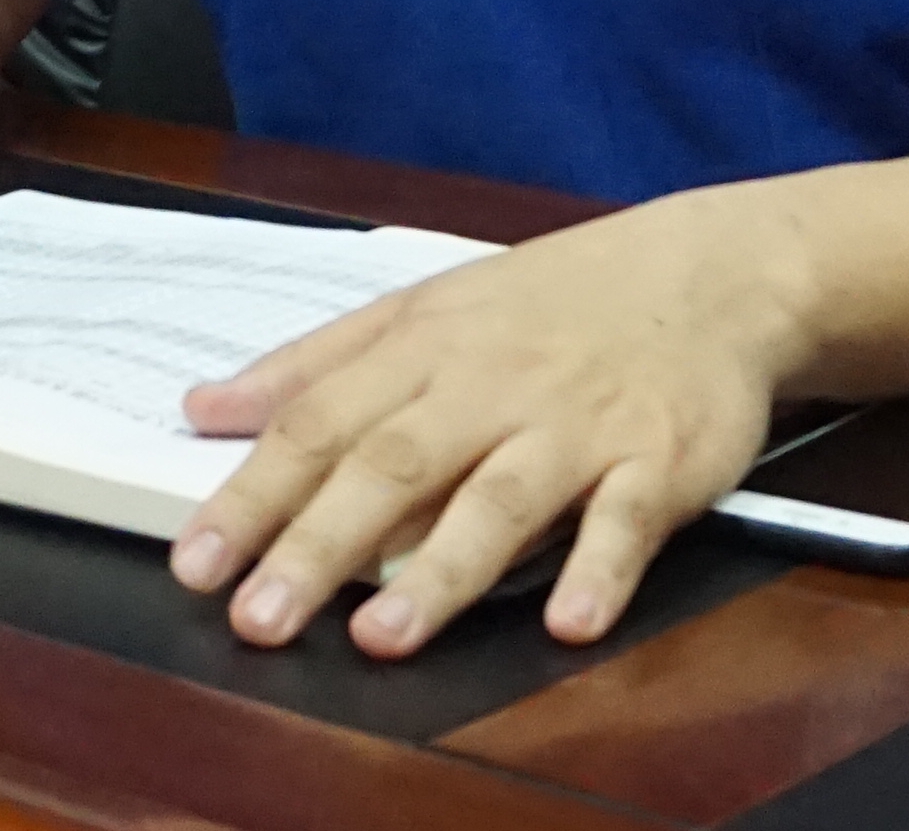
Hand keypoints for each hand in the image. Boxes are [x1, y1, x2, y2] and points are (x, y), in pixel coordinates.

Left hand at [167, 186, 811, 658]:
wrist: (712, 273)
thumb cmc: (556, 299)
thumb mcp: (429, 304)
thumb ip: (316, 362)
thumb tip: (204, 408)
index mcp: (430, 348)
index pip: (325, 421)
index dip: (257, 493)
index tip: (196, 561)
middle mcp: (495, 386)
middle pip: (396, 463)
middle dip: (323, 542)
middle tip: (260, 617)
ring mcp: (579, 426)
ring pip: (502, 497)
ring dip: (443, 569)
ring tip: (383, 636)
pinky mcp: (659, 461)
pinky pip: (627, 520)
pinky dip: (600, 569)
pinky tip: (569, 620)